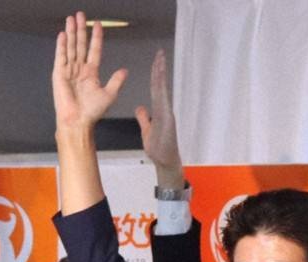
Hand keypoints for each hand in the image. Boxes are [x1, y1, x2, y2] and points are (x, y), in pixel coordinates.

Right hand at [52, 12, 127, 130]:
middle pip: (81, 44)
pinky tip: (63, 35)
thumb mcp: (108, 94)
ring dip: (71, 33)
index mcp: (91, 72)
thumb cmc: (92, 111)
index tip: (98, 24)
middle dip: (81, 29)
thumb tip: (124, 70)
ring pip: (71, 47)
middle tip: (80, 14)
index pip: (94, 49)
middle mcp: (79, 69)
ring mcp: (69, 70)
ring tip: (71, 19)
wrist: (78, 121)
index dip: (96, 37)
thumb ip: (116, 81)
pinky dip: (62, 46)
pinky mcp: (59, 74)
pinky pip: (61, 57)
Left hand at [135, 49, 182, 185]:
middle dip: (160, 69)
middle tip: (159, 53)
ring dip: (161, 75)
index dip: (155, 74)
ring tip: (160, 60)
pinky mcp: (167, 120)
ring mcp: (167, 113)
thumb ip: (144, 119)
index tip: (155, 61)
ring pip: (162, 91)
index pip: (156, 88)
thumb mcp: (147, 131)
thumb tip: (140, 108)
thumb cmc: (159, 149)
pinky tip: (160, 80)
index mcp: (160, 110)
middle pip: (160, 86)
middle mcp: (165, 109)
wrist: (166, 162)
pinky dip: (161, 90)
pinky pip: (162, 102)